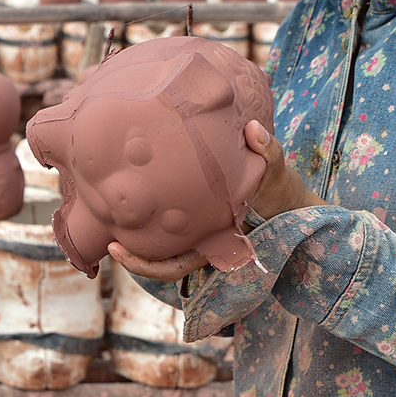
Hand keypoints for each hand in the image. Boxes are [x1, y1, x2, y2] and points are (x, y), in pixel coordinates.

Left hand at [107, 121, 320, 280]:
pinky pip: (169, 229)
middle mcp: (202, 243)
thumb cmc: (281, 190)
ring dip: (136, 239)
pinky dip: (150, 220)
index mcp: (213, 241)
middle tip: (107, 241)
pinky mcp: (197, 220)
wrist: (288, 199)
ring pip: (161, 247)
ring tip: (109, 216)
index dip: (144, 263)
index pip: (174, 266)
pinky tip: (132, 199)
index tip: (117, 247)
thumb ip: (268, 152)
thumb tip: (254, 130)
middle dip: (132, 258)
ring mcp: (198, 235)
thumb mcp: (276, 172)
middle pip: (159, 263)